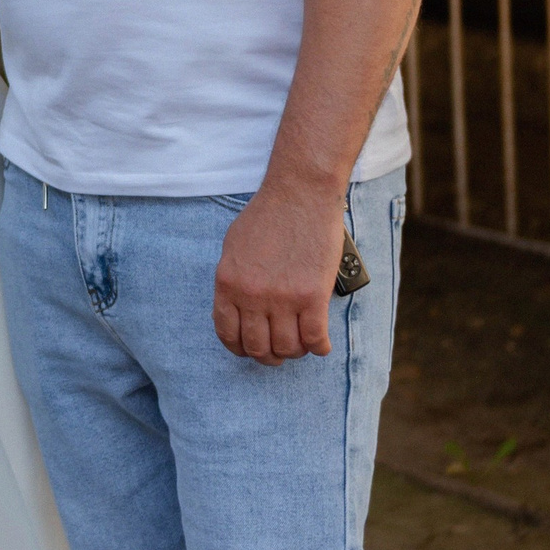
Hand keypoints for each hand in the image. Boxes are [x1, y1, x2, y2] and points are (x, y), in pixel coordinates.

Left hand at [212, 181, 344, 364]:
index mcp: (228, 284)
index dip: (240, 348)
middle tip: (278, 353)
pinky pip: (314, 339)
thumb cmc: (268, 214)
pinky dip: (319, 348)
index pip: (228, 333)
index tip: (250, 349)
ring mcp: (283, 298)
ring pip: (287, 347)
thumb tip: (236, 308)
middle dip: (268, 356)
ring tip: (300, 345)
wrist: (300, 193)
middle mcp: (252, 296)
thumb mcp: (233, 247)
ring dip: (295, 352)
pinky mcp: (313, 296)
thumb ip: (233, 280)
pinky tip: (321, 345)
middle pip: (258, 347)